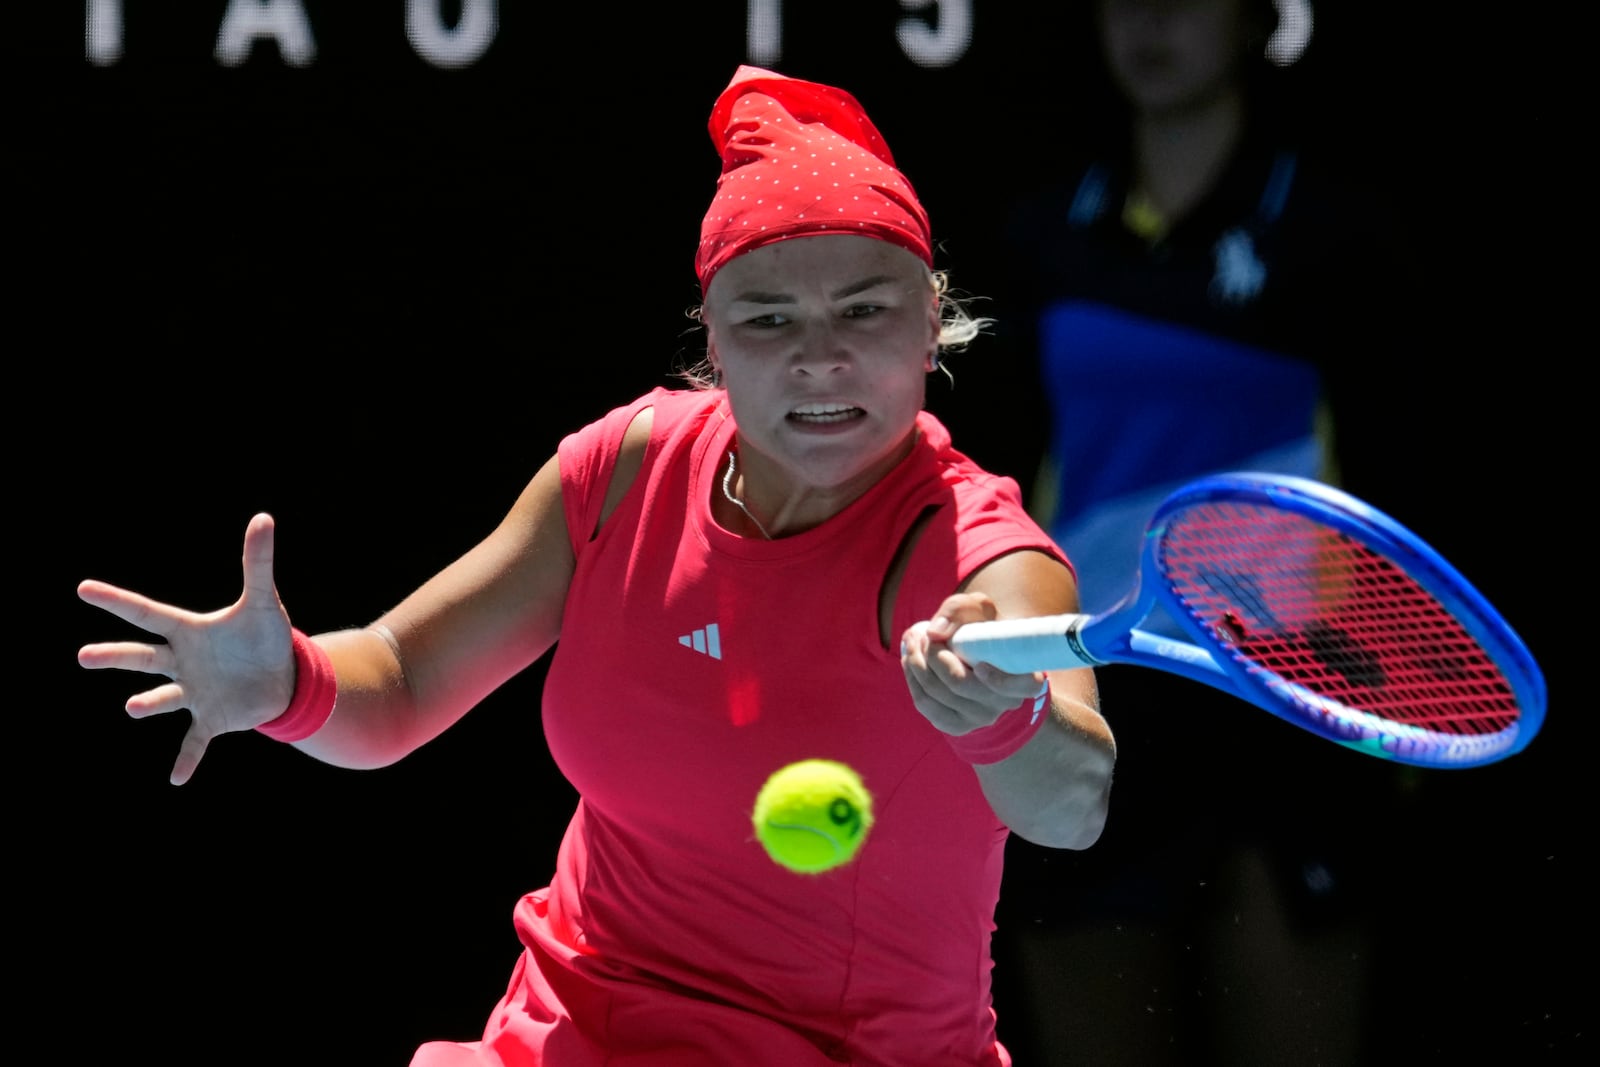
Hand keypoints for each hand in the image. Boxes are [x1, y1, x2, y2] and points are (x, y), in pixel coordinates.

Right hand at [78, 513, 295, 784]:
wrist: (281, 676)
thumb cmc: (263, 636)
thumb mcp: (263, 601)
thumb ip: (258, 562)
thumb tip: (264, 517)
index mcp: (189, 632)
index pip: (148, 612)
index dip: (117, 601)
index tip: (83, 588)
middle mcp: (182, 662)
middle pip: (143, 656)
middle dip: (115, 656)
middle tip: (84, 655)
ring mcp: (193, 692)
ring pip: (163, 698)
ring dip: (149, 704)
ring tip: (133, 708)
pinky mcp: (212, 718)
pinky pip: (194, 741)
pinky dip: (187, 759)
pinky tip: (176, 780)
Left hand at [900, 593, 1047, 737]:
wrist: (979, 653)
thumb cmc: (982, 628)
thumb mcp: (977, 608)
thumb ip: (959, 610)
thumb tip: (935, 632)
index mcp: (1025, 676)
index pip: (1026, 687)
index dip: (999, 680)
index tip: (979, 663)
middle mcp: (1005, 703)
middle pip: (959, 683)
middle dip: (932, 653)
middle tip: (922, 632)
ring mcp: (980, 718)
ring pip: (936, 692)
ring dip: (915, 661)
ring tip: (912, 639)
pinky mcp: (956, 726)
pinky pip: (924, 704)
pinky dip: (912, 678)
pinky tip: (911, 661)